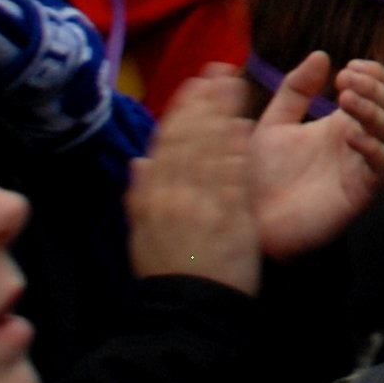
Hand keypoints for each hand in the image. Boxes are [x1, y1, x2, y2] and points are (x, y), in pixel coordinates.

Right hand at [122, 65, 259, 293]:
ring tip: (235, 85)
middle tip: (219, 70)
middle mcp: (173, 197)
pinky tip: (245, 127)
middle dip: (205, 101)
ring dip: (222, 114)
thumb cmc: (168, 274)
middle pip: (190, 139)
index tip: (194, 84)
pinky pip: (232, 179)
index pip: (167, 144)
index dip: (182, 111)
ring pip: (210, 151)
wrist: (188, 312)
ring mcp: (201, 207)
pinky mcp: (229, 220)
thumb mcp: (143, 236)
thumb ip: (141, 196)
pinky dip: (235, 151)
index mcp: (151, 199)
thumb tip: (138, 162)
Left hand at [247, 51, 383, 260]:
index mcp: (341, 123)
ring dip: (372, 110)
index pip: (377, 90)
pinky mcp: (362, 192)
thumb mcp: (274, 124)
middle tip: (347, 80)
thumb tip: (322, 55)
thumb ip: (295, 90)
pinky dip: (371, 146)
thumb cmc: (262, 176)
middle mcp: (358, 142)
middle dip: (375, 87)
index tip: (348, 67)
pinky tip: (347, 134)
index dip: (372, 74)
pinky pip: (381, 166)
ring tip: (345, 99)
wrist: (252, 222)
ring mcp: (362, 167)